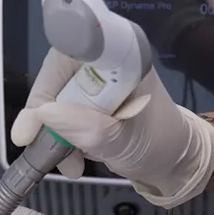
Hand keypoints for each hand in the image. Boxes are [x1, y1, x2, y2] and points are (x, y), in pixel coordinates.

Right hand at [11, 49, 213, 207]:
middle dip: (48, 117)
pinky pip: (59, 113)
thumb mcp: (124, 142)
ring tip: (70, 166)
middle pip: (56, 76)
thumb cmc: (160, 145)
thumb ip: (88, 129)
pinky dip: (59, 138)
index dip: (49, 80)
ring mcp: (93, 81)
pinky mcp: (86, 100)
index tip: (38, 118)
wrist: (175, 161)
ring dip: (52, 134)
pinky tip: (73, 159)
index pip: (73, 49)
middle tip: (48, 152)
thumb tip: (44, 115)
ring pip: (53, 98)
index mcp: (122, 56)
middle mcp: (103, 61)